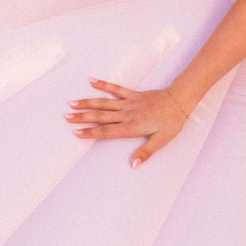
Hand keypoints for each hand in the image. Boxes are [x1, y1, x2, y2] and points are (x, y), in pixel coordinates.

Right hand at [65, 79, 188, 167]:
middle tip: (66, 117)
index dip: (91, 132)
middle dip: (82, 117)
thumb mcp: (162, 140)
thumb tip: (133, 164)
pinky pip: (116, 89)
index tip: (76, 132)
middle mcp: (127, 114)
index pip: (107, 131)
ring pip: (104, 103)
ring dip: (87, 103)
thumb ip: (146, 152)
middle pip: (101, 117)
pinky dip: (104, 85)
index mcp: (132, 127)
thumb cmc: (172, 122)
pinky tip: (92, 81)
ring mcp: (129, 103)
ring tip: (72, 103)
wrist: (180, 100)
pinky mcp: (133, 94)